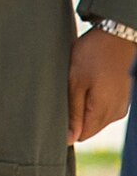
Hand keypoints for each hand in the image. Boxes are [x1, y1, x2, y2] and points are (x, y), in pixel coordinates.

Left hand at [68, 27, 135, 142]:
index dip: (65, 128)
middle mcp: (115, 113)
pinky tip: (86, 86)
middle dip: (74, 118)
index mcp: (103, 112)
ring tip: (75, 87)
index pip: (82, 135)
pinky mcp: (121, 98)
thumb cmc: (92, 56)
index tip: (54, 111)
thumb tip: (70, 138)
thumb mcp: (76, 82)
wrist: (115, 37)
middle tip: (63, 94)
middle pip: (89, 129)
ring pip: (96, 119)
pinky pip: (103, 109)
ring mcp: (120, 106)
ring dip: (83, 109)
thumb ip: (73, 112)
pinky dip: (92, 103)